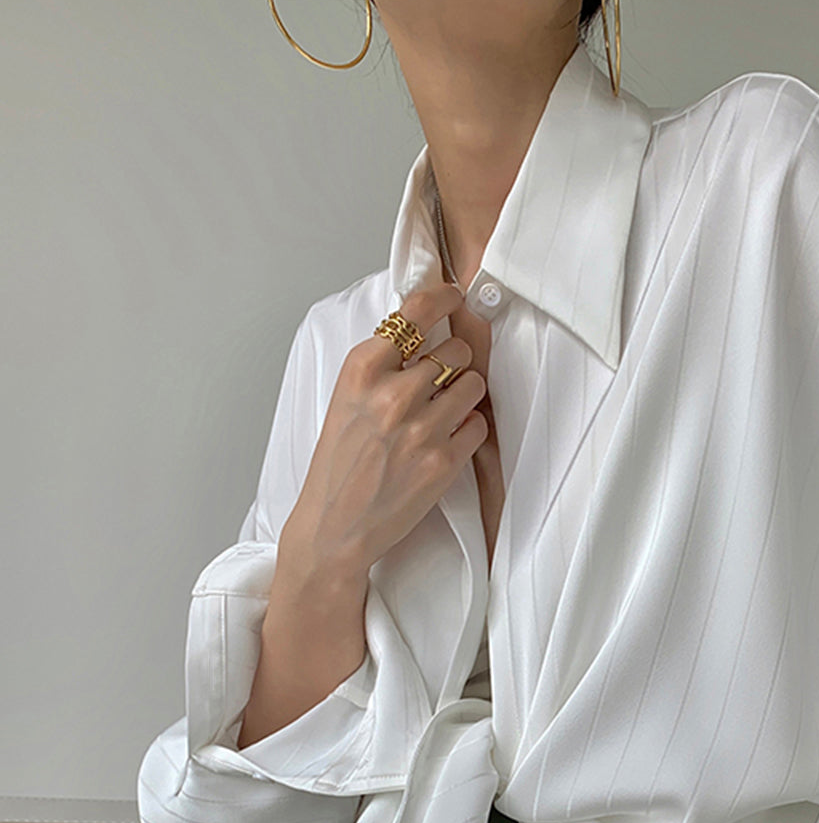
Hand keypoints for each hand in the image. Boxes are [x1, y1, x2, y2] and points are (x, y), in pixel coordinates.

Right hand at [281, 281, 489, 580]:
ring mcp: (420, 429)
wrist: (334, 526)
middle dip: (454, 361)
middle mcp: (392, 395)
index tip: (454, 295)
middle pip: (454, 349)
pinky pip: (479, 424)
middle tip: (442, 379)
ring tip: (446, 410)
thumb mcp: (345, 400)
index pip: (415, 313)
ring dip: (466, 393)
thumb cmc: (338, 464)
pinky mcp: (443, 462)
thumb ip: (381, 366)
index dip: (442, 298)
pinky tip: (449, 438)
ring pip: (473, 383)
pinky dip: (470, 428)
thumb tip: (422, 331)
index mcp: (361, 371)